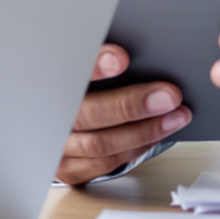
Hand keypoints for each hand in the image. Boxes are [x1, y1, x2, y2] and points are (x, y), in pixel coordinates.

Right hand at [56, 43, 191, 185]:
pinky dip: (135, 148)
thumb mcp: (78, 66)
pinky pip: (105, 163)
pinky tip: (156, 134)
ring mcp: (58, 147)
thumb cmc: (74, 86)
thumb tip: (132, 49)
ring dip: (144, 130)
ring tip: (175, 116)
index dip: (93, 66)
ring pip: (100, 144)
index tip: (120, 58)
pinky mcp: (69, 169)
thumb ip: (98, 58)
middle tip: (167, 96)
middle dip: (131, 104)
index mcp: (44, 84)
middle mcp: (49, 118)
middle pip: (88, 114)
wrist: (54, 120)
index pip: (66, 72)